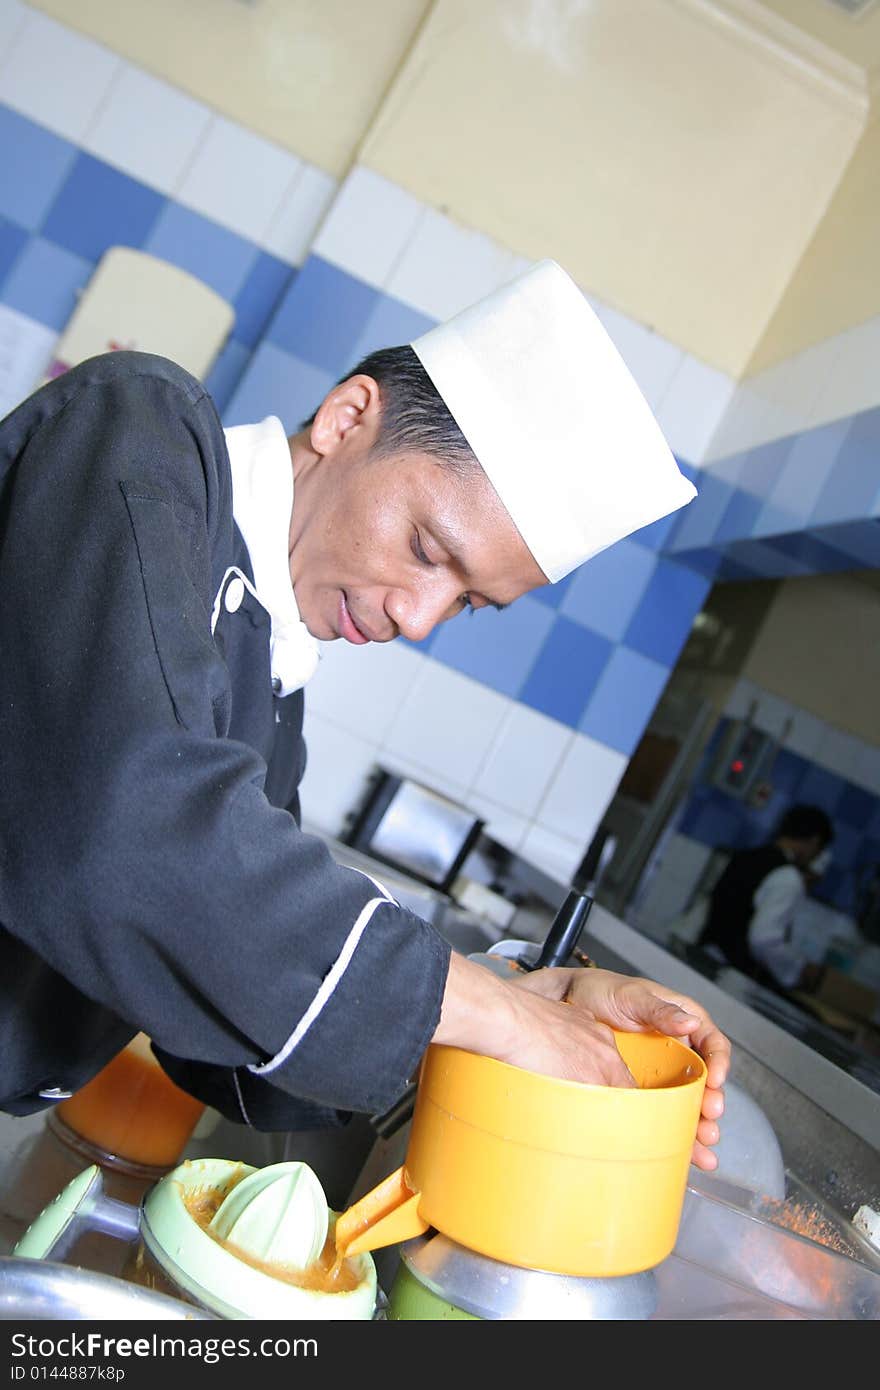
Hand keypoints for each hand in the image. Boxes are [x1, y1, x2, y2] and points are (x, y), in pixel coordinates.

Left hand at [512, 966, 729, 1170]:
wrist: (566, 1002)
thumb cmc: (601, 990)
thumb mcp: (631, 996)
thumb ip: (660, 1010)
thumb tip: (690, 1022)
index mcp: (682, 1020)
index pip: (712, 1044)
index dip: (719, 1064)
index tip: (715, 1081)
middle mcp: (677, 1047)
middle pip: (704, 1079)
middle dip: (710, 1102)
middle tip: (709, 1119)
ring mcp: (661, 1069)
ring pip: (687, 1099)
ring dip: (698, 1123)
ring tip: (703, 1143)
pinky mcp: (643, 1086)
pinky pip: (662, 1109)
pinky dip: (674, 1129)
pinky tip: (684, 1149)